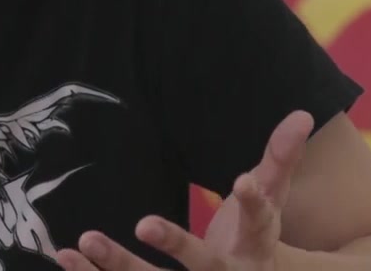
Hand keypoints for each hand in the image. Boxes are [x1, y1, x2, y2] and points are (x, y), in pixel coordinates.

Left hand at [57, 110, 313, 270]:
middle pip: (203, 263)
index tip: (240, 180)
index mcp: (256, 245)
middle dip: (175, 244)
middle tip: (144, 221)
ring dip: (119, 264)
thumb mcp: (273, 199)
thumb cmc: (254, 238)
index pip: (261, 221)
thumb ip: (281, 159)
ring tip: (86, 238)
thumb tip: (303, 114)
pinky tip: (67, 255)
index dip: (254, 202)